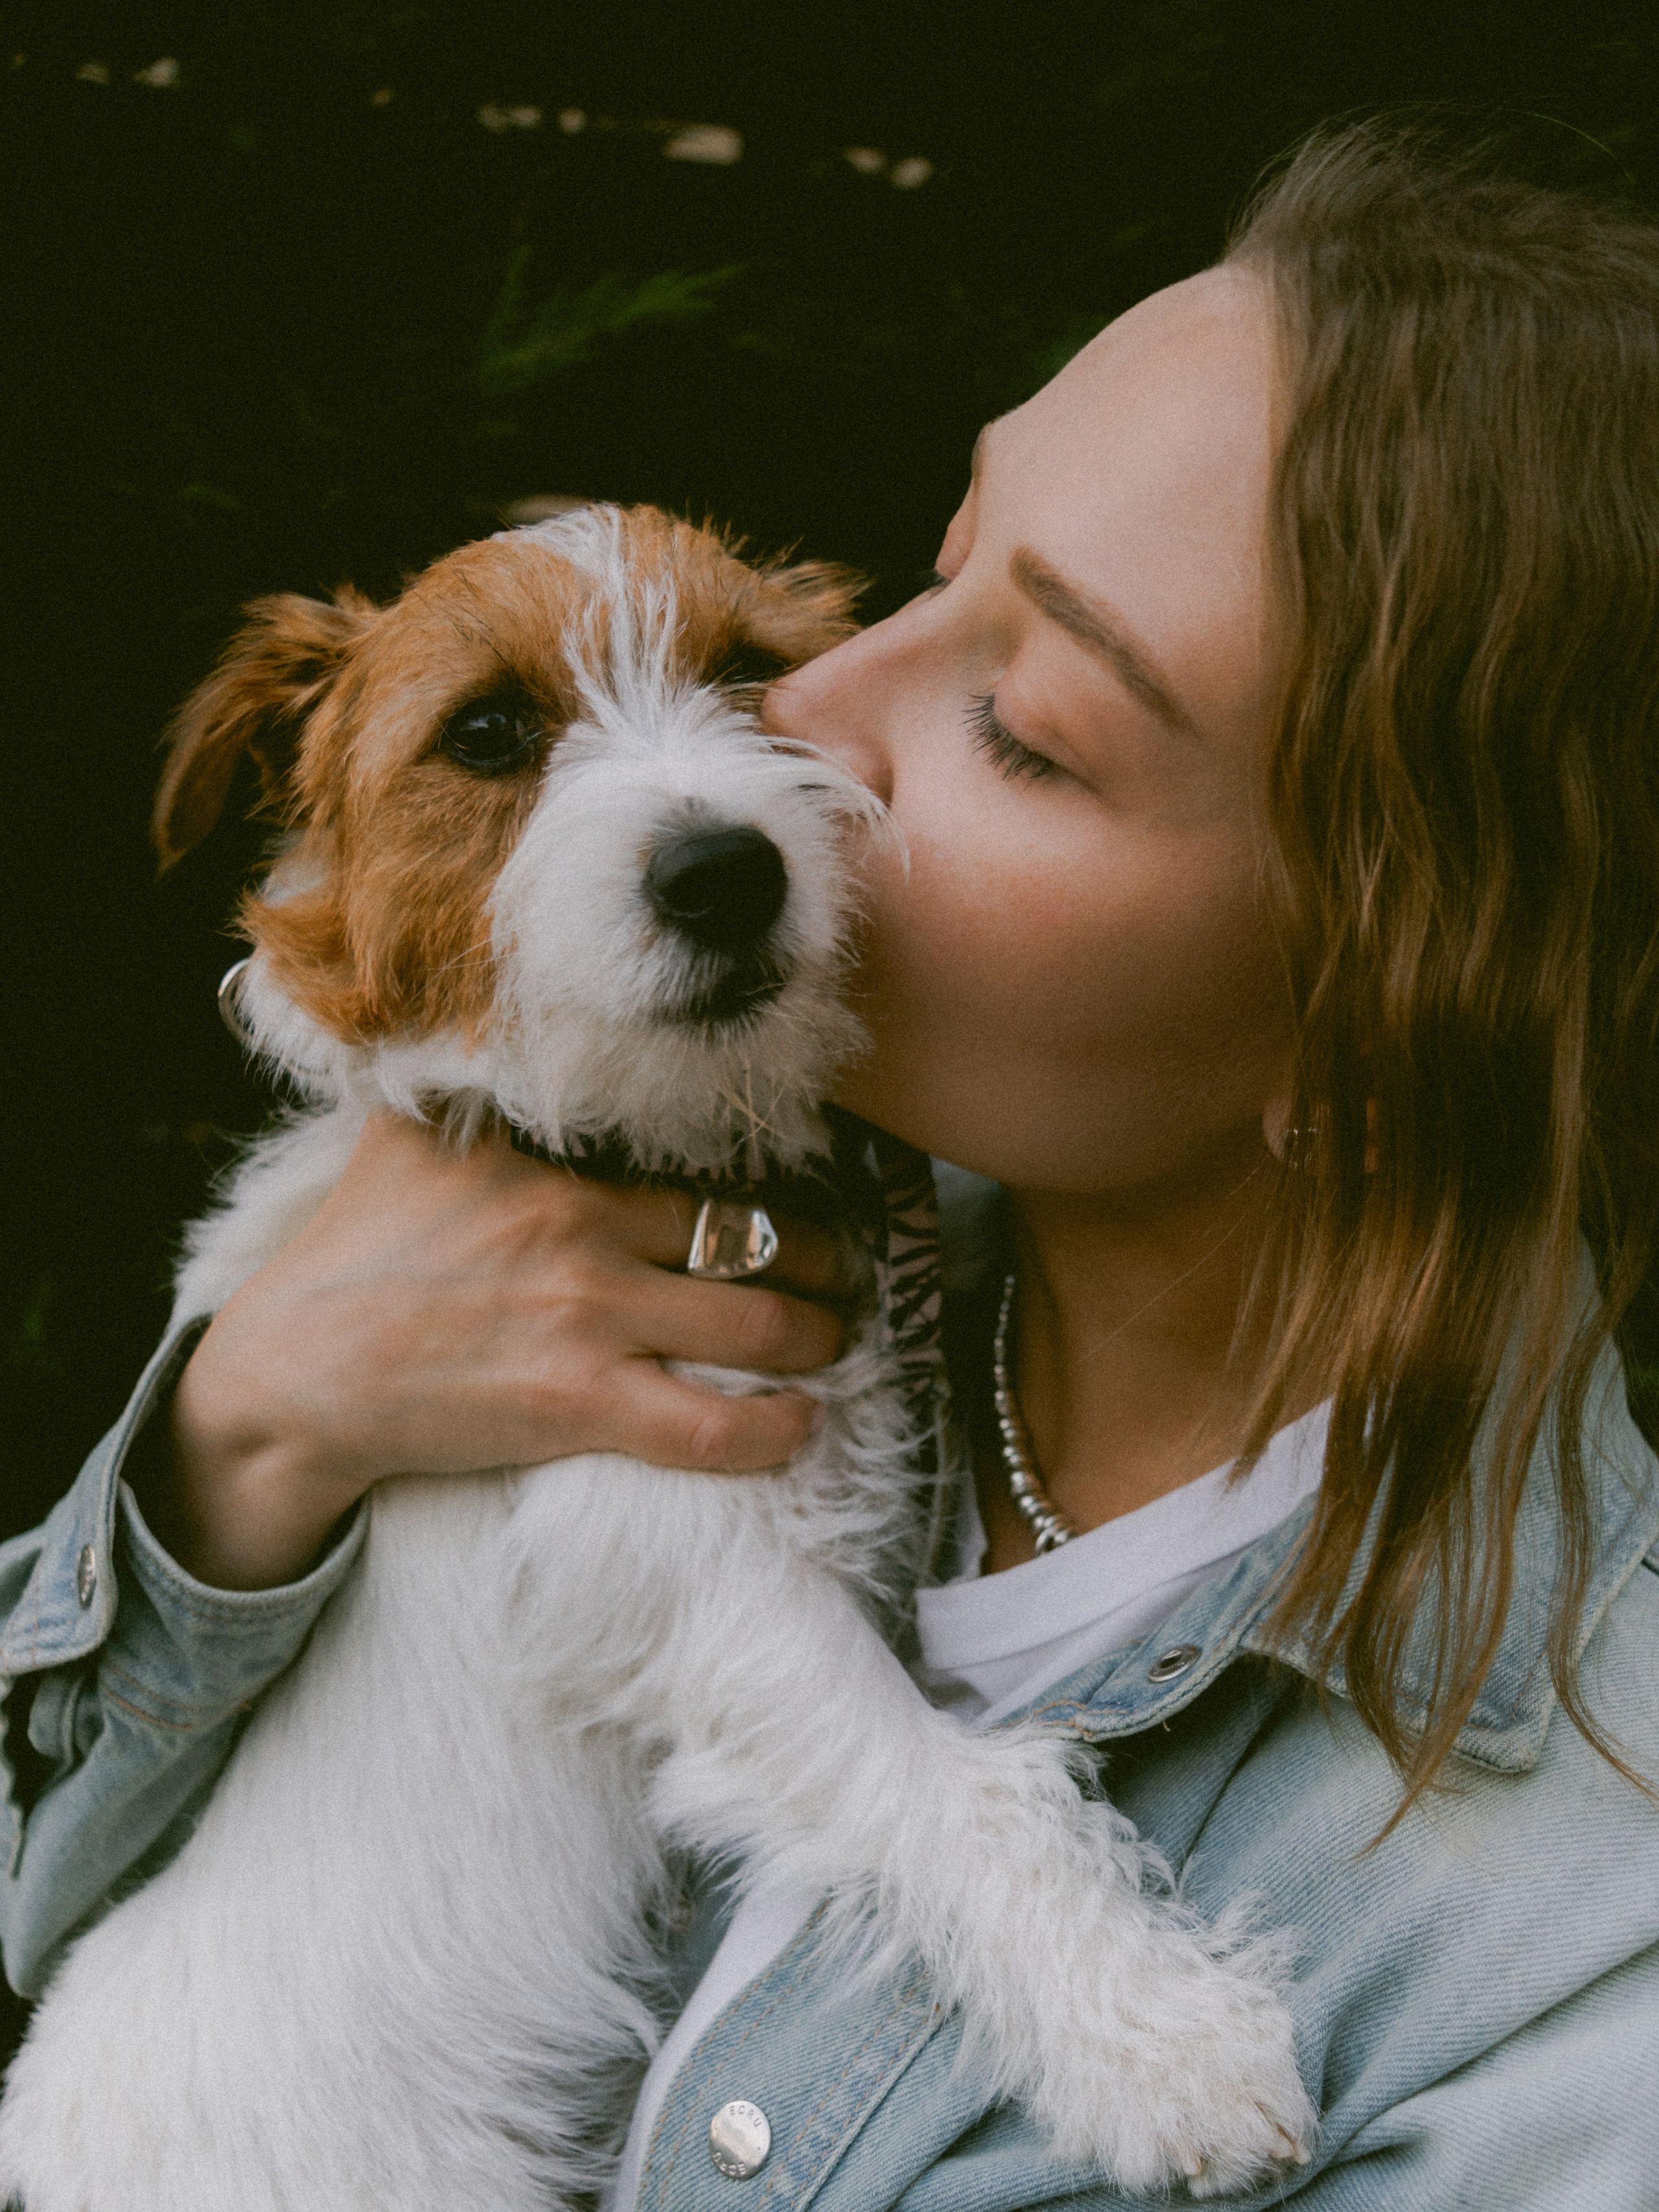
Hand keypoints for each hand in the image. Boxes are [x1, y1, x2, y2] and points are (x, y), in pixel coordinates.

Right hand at [138, 1116, 850, 1589]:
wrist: (295, 1372)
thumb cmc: (353, 1251)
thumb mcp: (410, 1135)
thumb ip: (480, 1087)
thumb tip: (519, 1033)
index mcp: (554, 1159)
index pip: (704, 1158)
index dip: (780, 1178)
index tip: (813, 1193)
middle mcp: (584, 1227)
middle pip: (756, 1235)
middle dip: (828, 1259)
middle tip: (851, 1272)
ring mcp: (587, 1318)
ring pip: (756, 1325)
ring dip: (820, 1336)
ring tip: (837, 1338)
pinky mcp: (578, 1405)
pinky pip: (711, 1425)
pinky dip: (776, 1430)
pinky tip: (804, 1424)